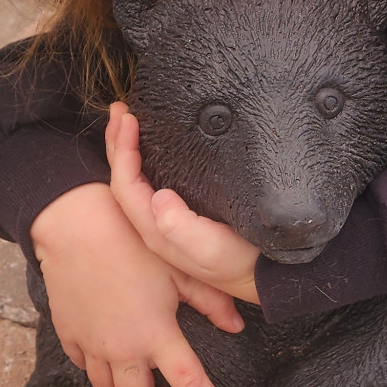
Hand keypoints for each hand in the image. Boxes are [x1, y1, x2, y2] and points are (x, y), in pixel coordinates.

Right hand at [29, 183, 242, 386]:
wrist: (76, 226)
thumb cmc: (132, 241)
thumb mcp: (180, 268)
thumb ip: (211, 301)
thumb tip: (235, 325)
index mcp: (155, 334)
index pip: (188, 384)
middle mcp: (122, 348)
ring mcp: (91, 344)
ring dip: (125, 386)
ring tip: (139, 372)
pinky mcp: (68, 333)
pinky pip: (83, 364)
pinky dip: (98, 366)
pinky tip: (109, 350)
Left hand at [106, 103, 261, 304]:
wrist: (269, 278)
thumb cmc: (243, 263)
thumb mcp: (212, 250)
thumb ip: (180, 227)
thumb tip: (157, 196)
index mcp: (157, 231)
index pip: (127, 186)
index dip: (123, 151)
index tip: (130, 119)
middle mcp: (157, 227)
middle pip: (124, 182)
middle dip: (118, 144)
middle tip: (118, 109)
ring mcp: (169, 223)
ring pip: (136, 183)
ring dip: (128, 150)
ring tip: (126, 121)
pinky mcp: (184, 218)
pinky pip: (152, 185)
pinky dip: (145, 161)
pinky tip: (151, 148)